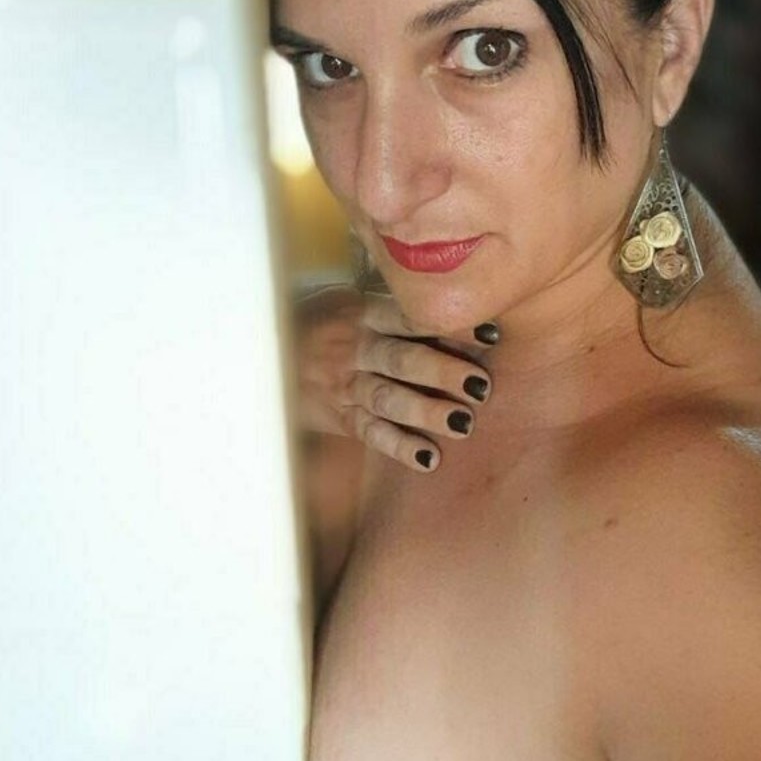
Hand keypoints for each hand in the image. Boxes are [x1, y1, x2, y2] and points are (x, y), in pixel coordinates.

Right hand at [293, 285, 495, 471]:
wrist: (268, 353)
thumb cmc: (328, 324)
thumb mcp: (352, 303)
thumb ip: (397, 309)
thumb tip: (465, 305)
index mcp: (361, 314)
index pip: (409, 317)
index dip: (450, 326)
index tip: (492, 335)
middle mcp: (353, 348)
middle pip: (401, 359)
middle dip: (443, 372)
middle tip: (482, 385)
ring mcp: (344, 384)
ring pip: (387, 399)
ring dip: (426, 411)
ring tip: (463, 422)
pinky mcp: (339, 416)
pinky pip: (370, 433)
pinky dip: (399, 446)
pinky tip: (429, 457)